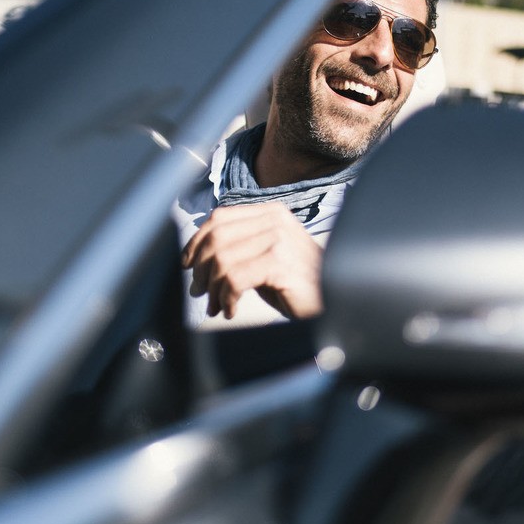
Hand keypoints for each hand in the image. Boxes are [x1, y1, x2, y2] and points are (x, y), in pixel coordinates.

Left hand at [181, 202, 323, 320]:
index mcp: (270, 213)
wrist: (335, 300)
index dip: (196, 242)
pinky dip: (227, 298)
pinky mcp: (280, 264)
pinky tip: (232, 310)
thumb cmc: (297, 284)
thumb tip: (197, 261)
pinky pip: (235, 278)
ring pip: (223, 259)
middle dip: (201, 268)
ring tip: (217, 306)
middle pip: (217, 238)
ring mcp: (278, 240)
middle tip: (201, 293)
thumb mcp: (265, 257)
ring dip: (213, 289)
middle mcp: (274, 220)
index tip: (187, 265)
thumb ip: (238, 249)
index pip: (219, 218)